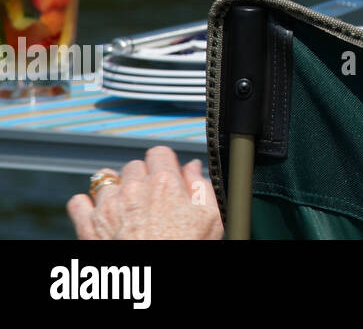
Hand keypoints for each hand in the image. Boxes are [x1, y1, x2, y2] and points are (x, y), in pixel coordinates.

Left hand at [67, 146, 223, 239]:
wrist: (153, 282)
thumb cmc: (186, 249)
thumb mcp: (211, 217)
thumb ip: (202, 186)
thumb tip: (193, 168)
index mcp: (165, 183)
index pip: (159, 153)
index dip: (164, 163)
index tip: (167, 174)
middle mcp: (134, 188)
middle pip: (133, 165)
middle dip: (142, 176)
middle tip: (150, 196)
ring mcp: (108, 206)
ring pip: (105, 179)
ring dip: (115, 189)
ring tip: (125, 205)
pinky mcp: (88, 225)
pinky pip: (78, 201)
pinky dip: (86, 205)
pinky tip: (99, 213)